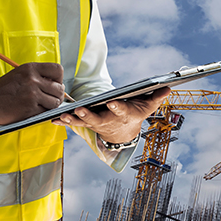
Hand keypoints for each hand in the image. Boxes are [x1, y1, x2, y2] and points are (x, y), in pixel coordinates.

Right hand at [0, 62, 63, 125]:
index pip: (58, 70)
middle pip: (59, 88)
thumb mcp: (19, 75)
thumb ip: (37, 77)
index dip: (59, 79)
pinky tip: (32, 111)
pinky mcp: (30, 109)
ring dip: (51, 106)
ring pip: (55, 102)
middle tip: (48, 99)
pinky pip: (46, 112)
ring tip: (40, 106)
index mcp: (30, 68)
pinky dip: (42, 113)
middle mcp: (33, 79)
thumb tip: (56, 85)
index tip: (54, 85)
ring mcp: (32, 95)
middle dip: (57, 96)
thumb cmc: (1, 90)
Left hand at [51, 87, 170, 143]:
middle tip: (80, 110)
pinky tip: (52, 119)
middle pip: (97, 118)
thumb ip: (156, 97)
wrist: (123, 132)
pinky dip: (63, 122)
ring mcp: (96, 123)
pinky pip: (73, 123)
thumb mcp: (146, 107)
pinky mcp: (86, 123)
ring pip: (83, 122)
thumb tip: (167, 87)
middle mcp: (108, 121)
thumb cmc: (134, 114)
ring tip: (62, 116)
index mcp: (123, 115)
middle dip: (88, 115)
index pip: (120, 111)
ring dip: (72, 119)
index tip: (112, 103)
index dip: (116, 107)